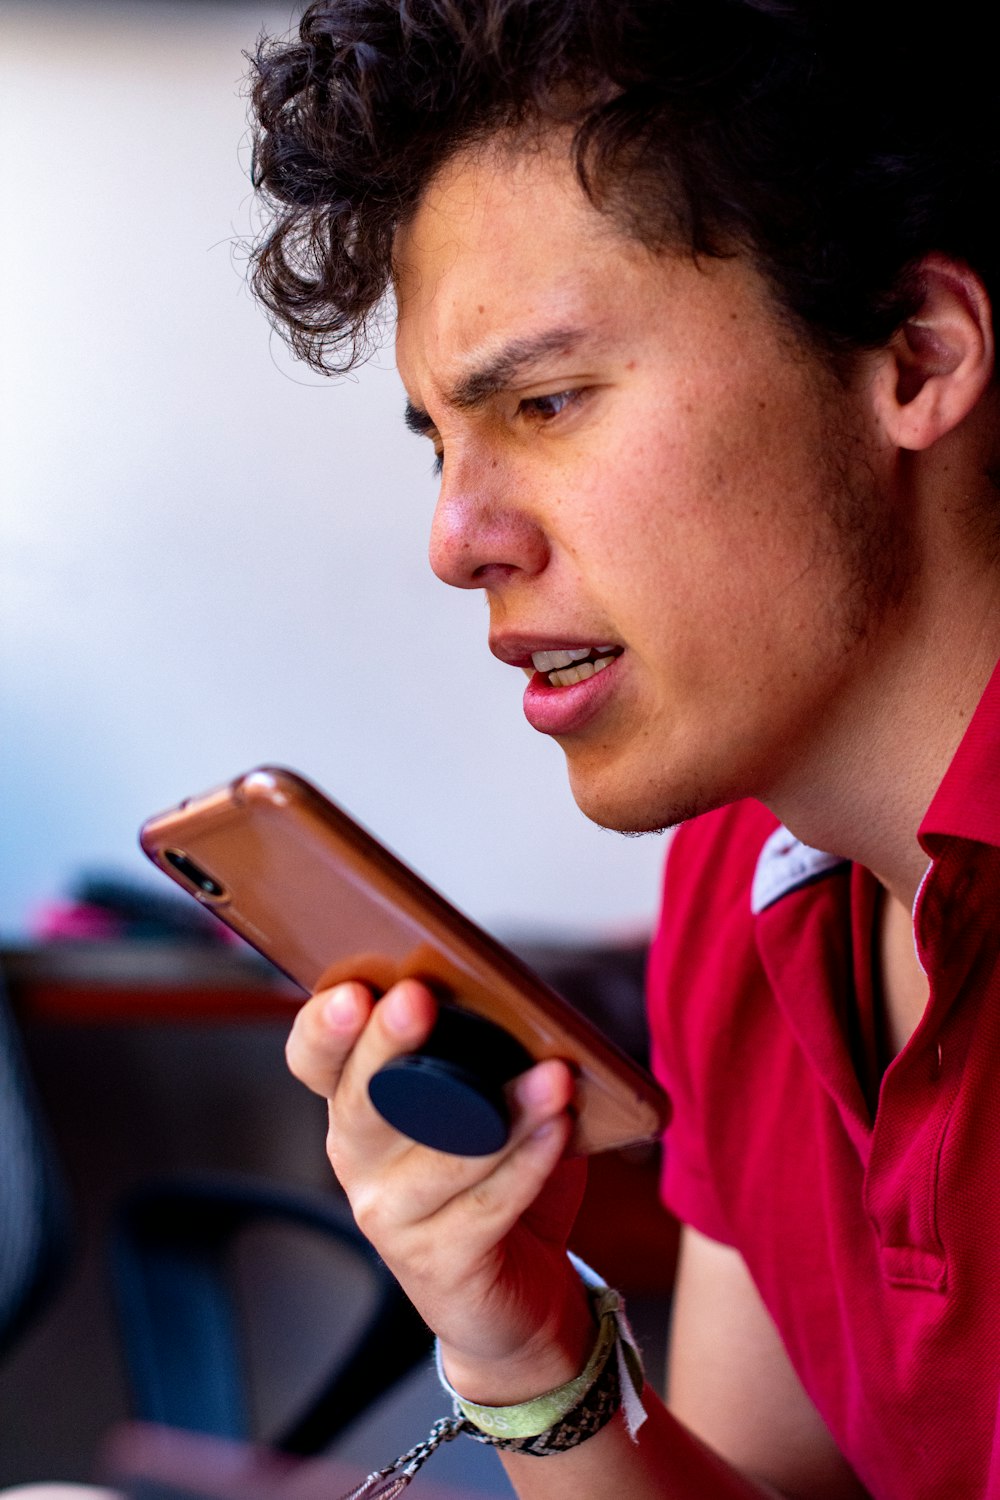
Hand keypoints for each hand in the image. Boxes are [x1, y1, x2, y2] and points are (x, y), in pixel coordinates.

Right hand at [285, 977, 593, 1401]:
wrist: (519, 1293)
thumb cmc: (500, 1177)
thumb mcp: (487, 1104)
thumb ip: (489, 1056)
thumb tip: (524, 1009)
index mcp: (359, 1105)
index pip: (315, 1059)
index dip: (325, 1027)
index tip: (353, 991)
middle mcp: (358, 1159)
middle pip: (361, 1099)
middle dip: (387, 1044)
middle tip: (418, 999)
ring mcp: (389, 1216)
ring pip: (441, 1154)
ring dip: (502, 1110)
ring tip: (551, 1075)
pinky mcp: (436, 1263)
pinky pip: (485, 1206)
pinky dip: (528, 1164)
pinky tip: (559, 1130)